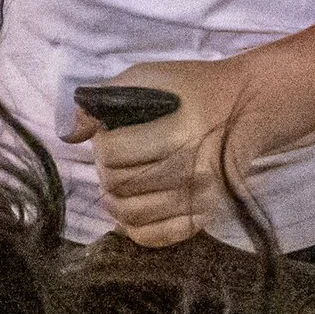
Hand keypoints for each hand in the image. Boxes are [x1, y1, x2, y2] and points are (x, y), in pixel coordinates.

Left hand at [71, 57, 263, 247]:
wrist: (245, 108)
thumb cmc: (191, 90)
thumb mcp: (148, 76)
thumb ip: (105, 99)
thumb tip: (70, 134)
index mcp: (177, 131)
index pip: (113, 153)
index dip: (103, 143)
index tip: (113, 134)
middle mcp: (190, 169)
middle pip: (118, 184)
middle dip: (107, 170)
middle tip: (118, 158)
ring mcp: (198, 197)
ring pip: (130, 214)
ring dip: (115, 198)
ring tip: (121, 182)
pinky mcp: (203, 215)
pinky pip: (155, 237)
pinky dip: (134, 226)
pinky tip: (134, 206)